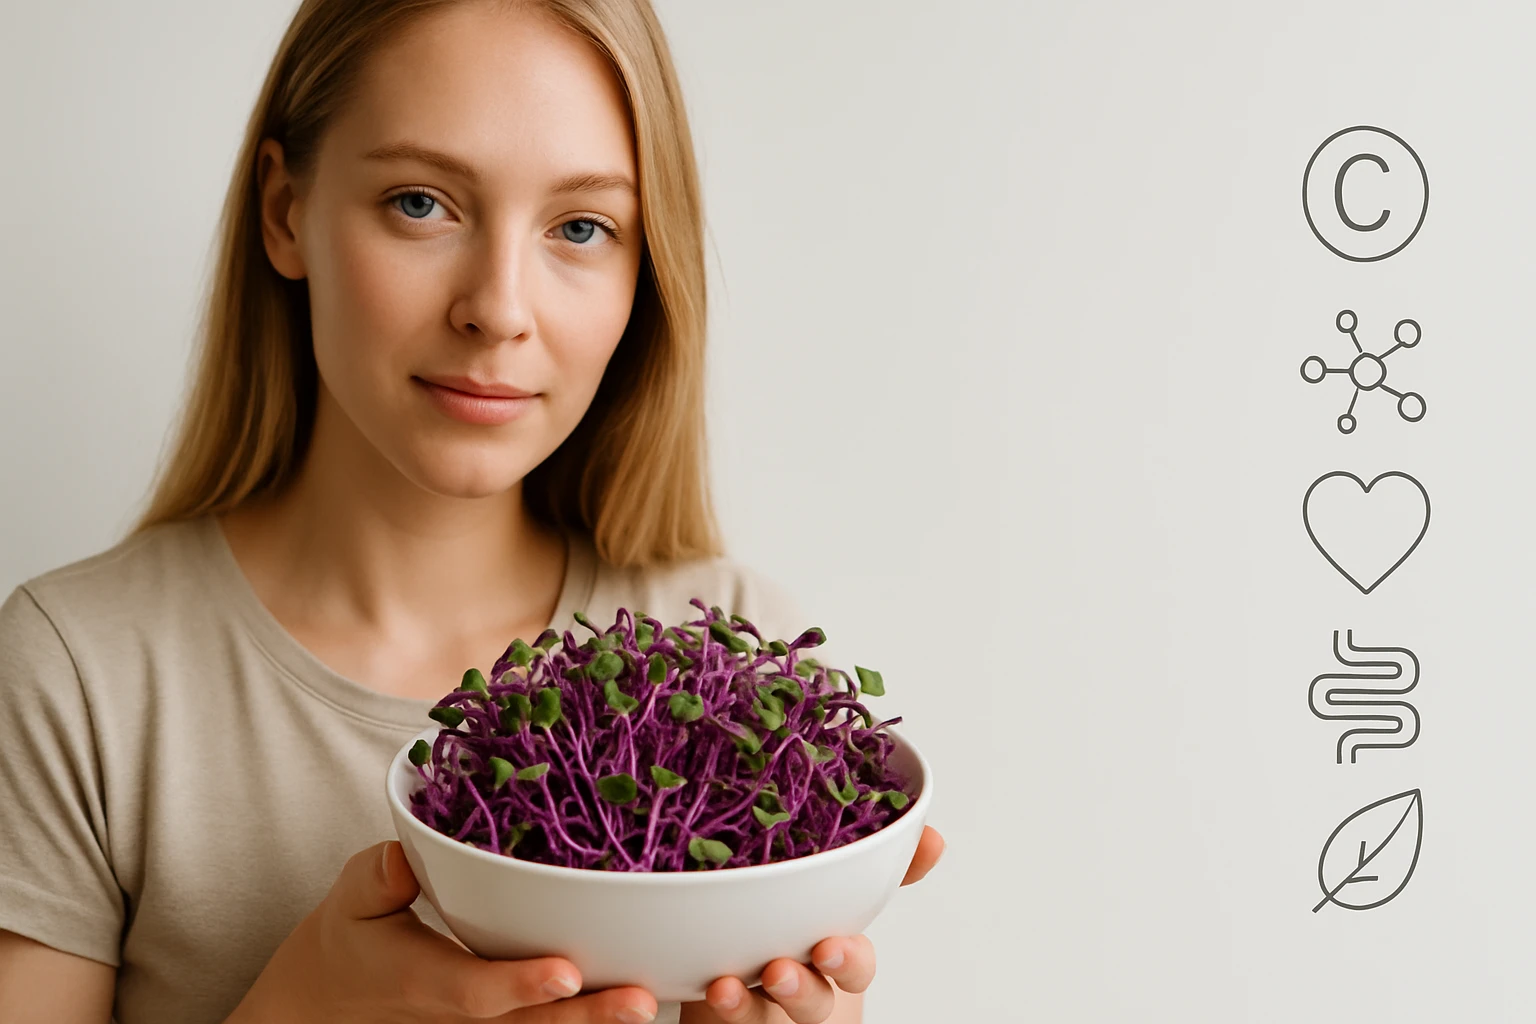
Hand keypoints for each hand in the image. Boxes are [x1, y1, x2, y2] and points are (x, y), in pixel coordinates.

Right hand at [225, 840, 660, 1023]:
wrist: (330, 1003)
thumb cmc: (351, 940)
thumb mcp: (350, 902)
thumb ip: (375, 881)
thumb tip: (401, 857)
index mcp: (423, 981)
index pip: (474, 991)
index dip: (520, 985)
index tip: (567, 972)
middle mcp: (460, 1015)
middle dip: (586, 1015)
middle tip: (641, 999)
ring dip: (598, 1020)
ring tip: (651, 1001)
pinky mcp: (501, 1022)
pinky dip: (589, 1017)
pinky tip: (644, 997)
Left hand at [681, 826, 944, 1022]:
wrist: (738, 987)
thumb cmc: (785, 927)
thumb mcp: (823, 889)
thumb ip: (871, 861)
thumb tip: (931, 831)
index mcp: (830, 955)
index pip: (854, 962)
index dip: (847, 960)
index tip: (832, 946)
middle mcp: (799, 991)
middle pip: (814, 1005)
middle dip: (800, 991)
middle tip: (777, 970)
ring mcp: (756, 1016)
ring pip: (756, 1023)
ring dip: (740, 1010)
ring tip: (720, 987)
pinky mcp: (712, 1022)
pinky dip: (676, 1013)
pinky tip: (646, 996)